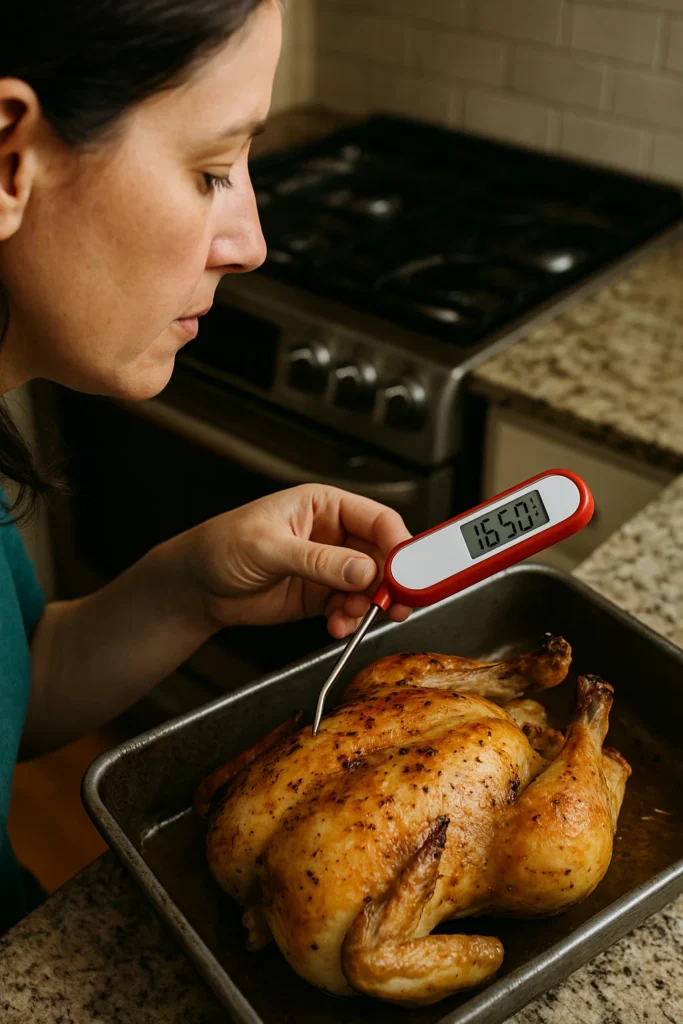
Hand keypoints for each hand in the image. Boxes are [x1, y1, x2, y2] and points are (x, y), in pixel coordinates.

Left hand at [181, 484, 412, 637]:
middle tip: (396, 605)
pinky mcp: (321, 595)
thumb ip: (318, 560)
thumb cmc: (222, 547)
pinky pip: (350, 608)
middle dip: (390, 583)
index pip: (377, 520)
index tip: (407, 572)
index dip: (398, 545)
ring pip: (370, 586)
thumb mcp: (269, 549)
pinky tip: (336, 627)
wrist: (196, 586)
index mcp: (324, 505)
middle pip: (382, 556)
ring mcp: (329, 566)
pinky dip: (349, 620)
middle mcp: (334, 534)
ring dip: (368, 606)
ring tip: (348, 617)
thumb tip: (362, 570)